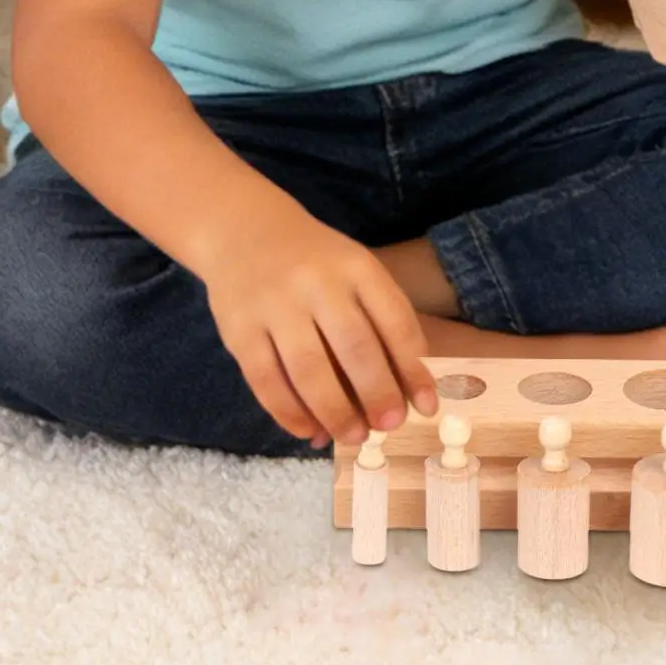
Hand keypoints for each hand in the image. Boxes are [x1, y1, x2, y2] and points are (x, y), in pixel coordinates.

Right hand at [201, 207, 437, 448]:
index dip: (414, 369)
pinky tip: (309, 430)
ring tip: (353, 436)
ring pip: (309, 371)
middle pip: (355, 348)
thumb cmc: (314, 261)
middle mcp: (316, 282)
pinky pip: (266, 382)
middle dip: (377, 395)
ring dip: (336, 413)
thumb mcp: (353, 271)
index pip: (394, 321)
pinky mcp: (239, 329)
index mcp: (355, 266)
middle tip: (389, 425)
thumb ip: (379, 320)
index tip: (426, 406)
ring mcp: (274, 305)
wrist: (243, 229)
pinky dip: (290, 413)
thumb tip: (405, 394)